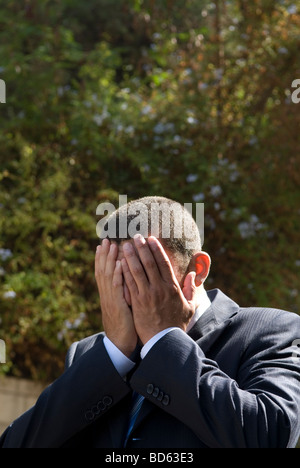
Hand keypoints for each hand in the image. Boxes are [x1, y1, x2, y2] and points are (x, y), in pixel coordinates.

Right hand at [95, 239, 137, 356]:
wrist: (121, 346)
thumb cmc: (126, 328)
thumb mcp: (123, 308)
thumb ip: (124, 294)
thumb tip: (128, 283)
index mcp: (109, 295)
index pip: (104, 273)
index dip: (102, 258)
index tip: (104, 244)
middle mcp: (107, 295)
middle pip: (103, 271)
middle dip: (104, 254)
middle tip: (105, 239)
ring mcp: (112, 300)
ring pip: (109, 276)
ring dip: (110, 260)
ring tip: (112, 245)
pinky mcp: (118, 307)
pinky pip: (118, 288)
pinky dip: (118, 275)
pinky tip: (121, 264)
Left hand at [121, 235, 196, 344]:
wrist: (165, 341)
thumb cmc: (177, 324)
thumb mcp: (189, 307)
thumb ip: (191, 289)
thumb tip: (193, 275)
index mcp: (172, 287)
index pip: (163, 263)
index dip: (157, 249)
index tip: (151, 238)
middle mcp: (159, 288)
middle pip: (149, 263)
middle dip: (142, 248)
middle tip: (136, 236)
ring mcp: (147, 295)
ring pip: (137, 271)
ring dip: (131, 257)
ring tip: (126, 245)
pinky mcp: (137, 303)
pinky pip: (129, 284)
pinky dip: (124, 273)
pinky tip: (119, 263)